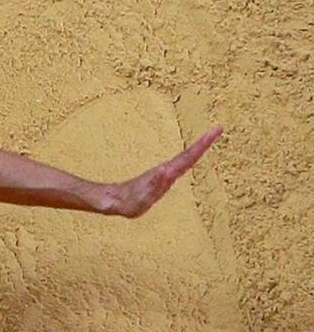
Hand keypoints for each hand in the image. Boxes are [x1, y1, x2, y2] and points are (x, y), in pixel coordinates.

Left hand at [105, 125, 222, 216]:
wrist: (114, 201)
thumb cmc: (127, 202)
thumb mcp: (140, 198)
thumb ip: (153, 186)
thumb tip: (166, 170)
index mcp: (165, 173)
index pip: (188, 157)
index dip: (203, 144)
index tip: (215, 130)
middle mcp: (166, 171)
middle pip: (189, 155)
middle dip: (204, 142)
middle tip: (218, 128)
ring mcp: (164, 174)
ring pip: (184, 159)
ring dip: (198, 147)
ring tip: (211, 137)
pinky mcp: (161, 179)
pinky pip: (179, 166)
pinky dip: (189, 157)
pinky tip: (193, 155)